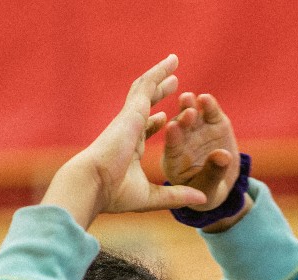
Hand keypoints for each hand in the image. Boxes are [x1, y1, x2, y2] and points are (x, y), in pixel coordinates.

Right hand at [41, 54, 206, 227]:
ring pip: (145, 89)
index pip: (143, 131)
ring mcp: (128, 118)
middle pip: (145, 105)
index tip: (165, 119)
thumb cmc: (116, 194)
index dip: (154, 124)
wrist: (94, 183)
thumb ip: (178, 195)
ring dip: (159, 76)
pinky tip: (171, 64)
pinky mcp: (132, 111)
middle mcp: (127, 130)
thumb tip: (202, 199)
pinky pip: (147, 85)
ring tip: (173, 63)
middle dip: (158, 93)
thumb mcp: (153, 196)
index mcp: (129, 149)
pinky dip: (158, 73)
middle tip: (173, 84)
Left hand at [162, 92, 240, 210]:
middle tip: (185, 112)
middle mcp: (182, 141)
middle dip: (181, 119)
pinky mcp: (212, 122)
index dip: (172, 138)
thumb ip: (213, 174)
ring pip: (190, 115)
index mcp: (173, 160)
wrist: (219, 183)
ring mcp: (196, 130)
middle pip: (178, 127)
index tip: (173, 129)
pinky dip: (208, 104)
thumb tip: (224, 156)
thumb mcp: (208, 190)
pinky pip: (209, 111)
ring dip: (188, 106)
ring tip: (189, 98)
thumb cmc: (207, 192)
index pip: (171, 148)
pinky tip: (206, 99)